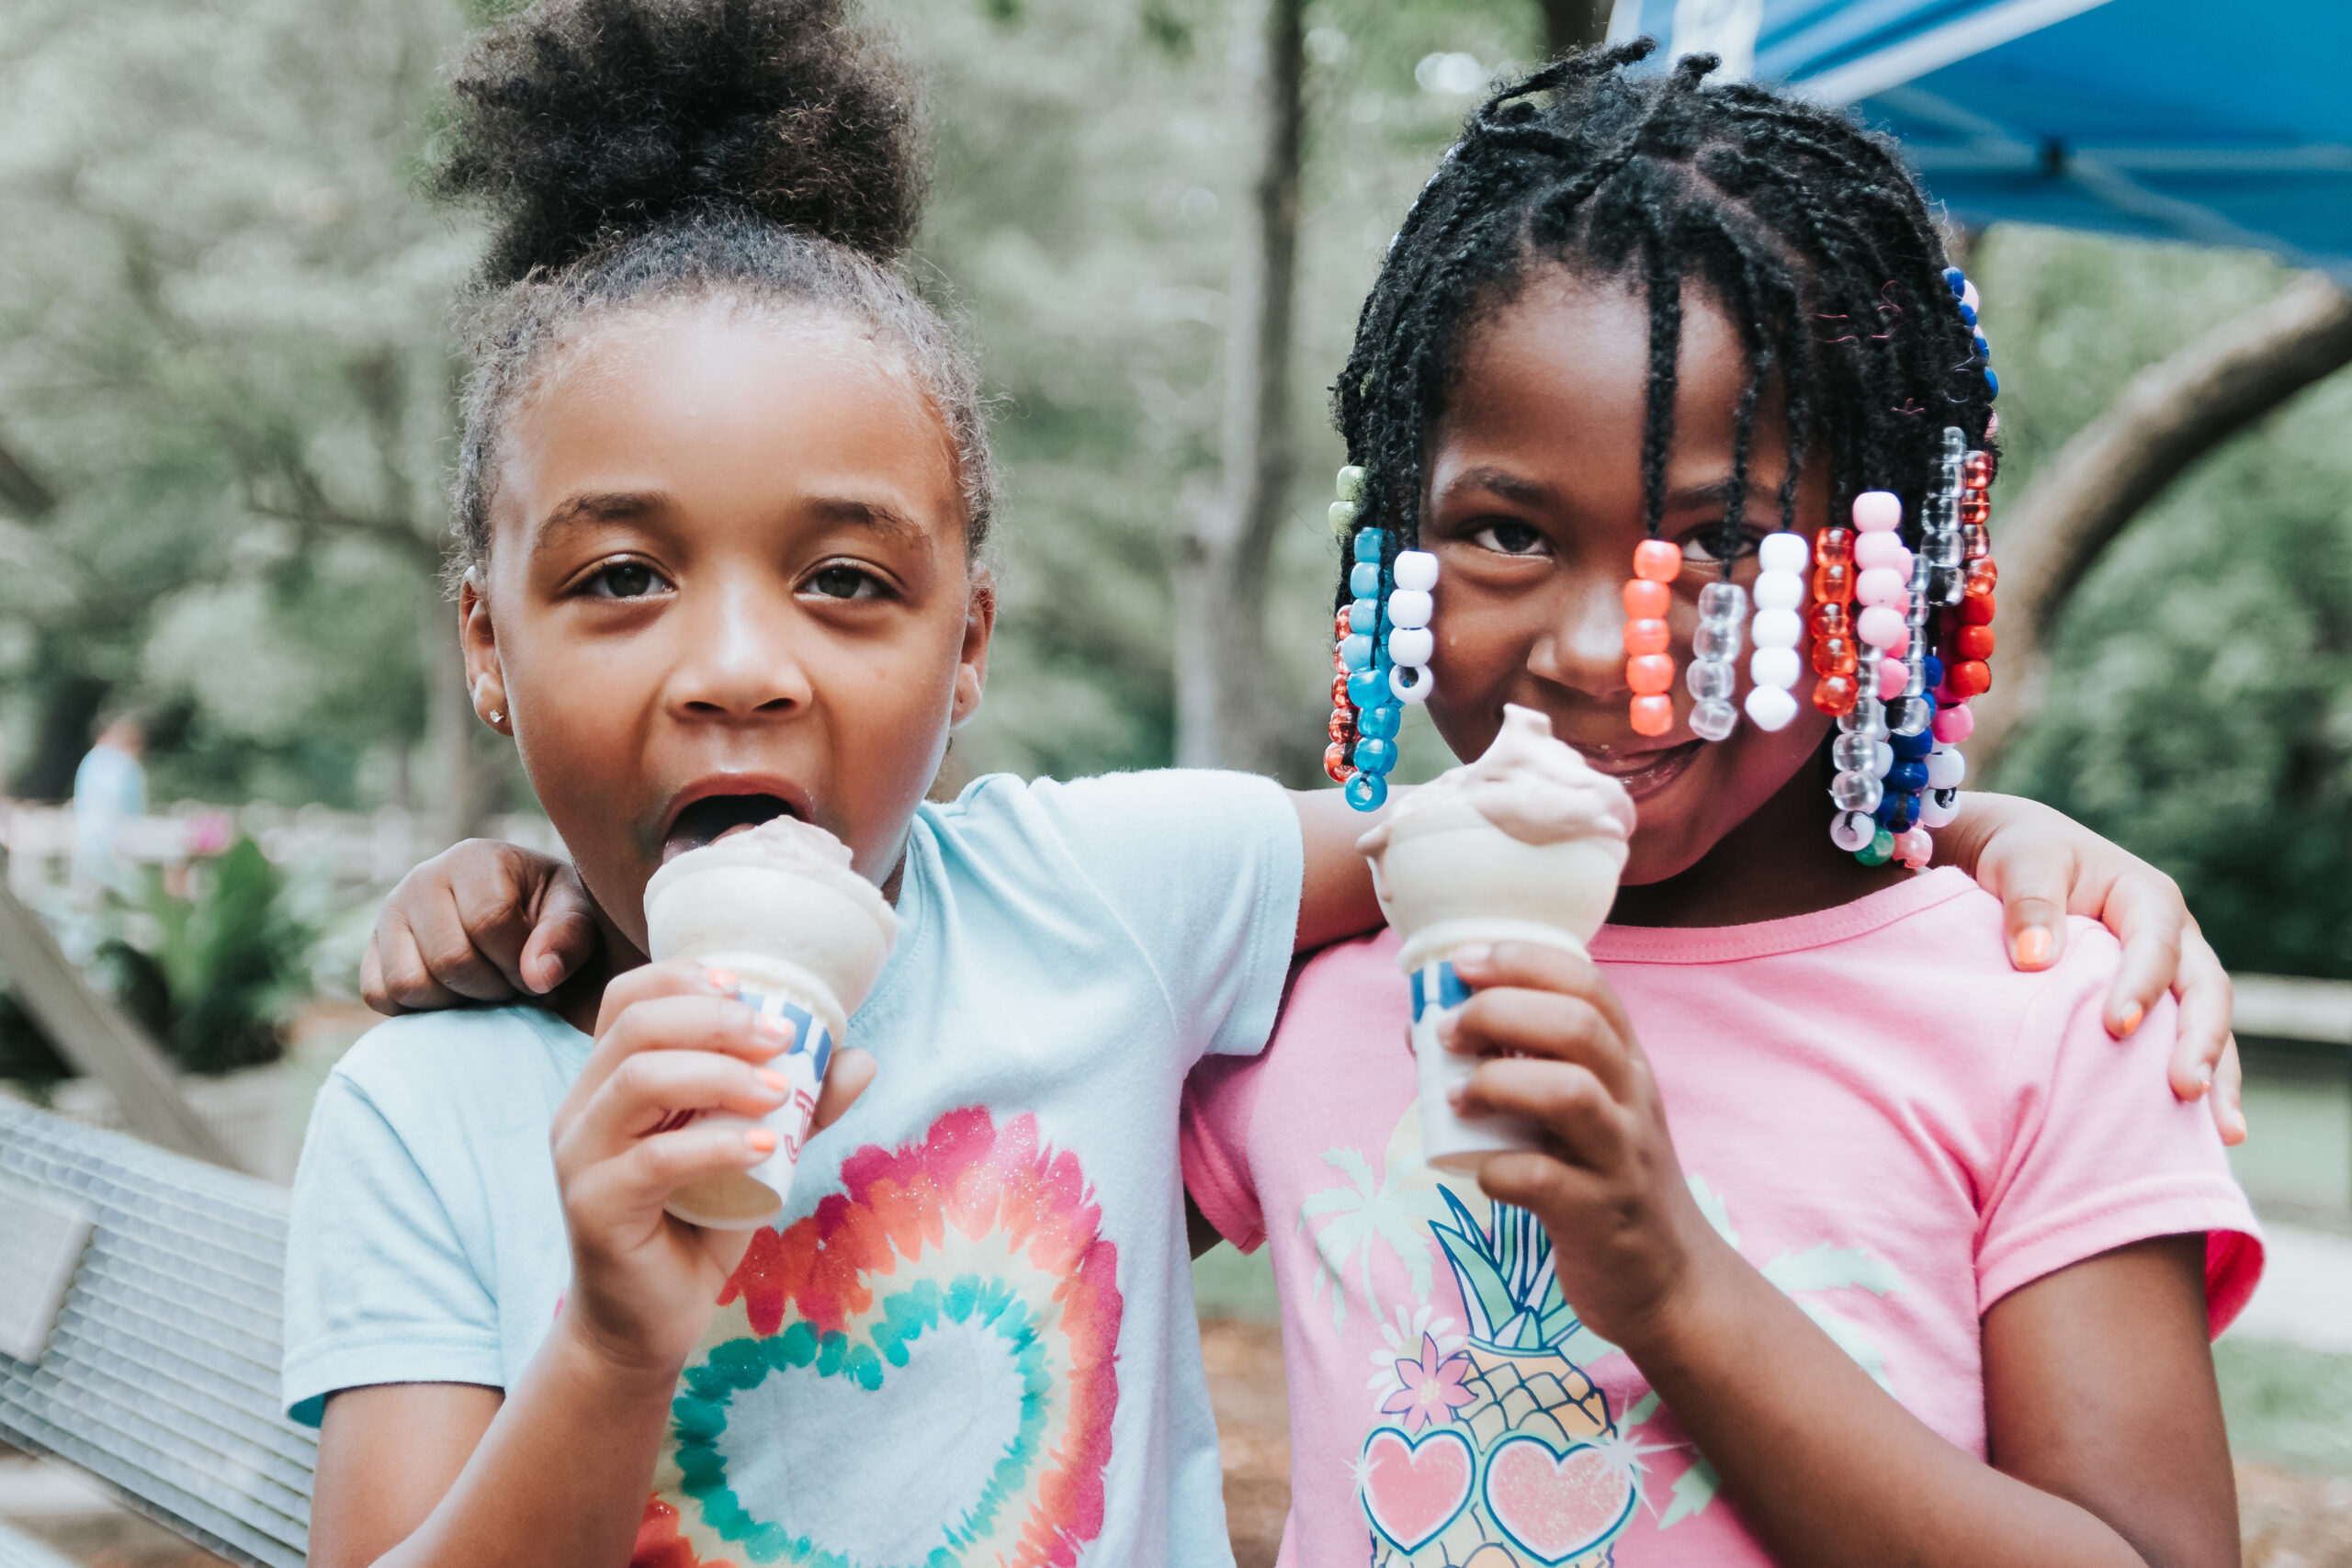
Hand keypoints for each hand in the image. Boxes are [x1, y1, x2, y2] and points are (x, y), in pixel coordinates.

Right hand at [362, 840, 601, 1014]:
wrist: (519, 921)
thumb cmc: (552, 917)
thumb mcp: (577, 917)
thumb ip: (568, 940)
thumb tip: (539, 978)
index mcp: (474, 857)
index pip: (490, 920)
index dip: (521, 961)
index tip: (539, 970)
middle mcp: (422, 878)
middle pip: (450, 959)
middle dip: (493, 987)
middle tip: (513, 982)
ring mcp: (389, 915)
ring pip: (410, 983)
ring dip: (457, 1001)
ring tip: (485, 984)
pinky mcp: (371, 953)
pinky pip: (381, 996)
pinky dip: (421, 1009)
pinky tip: (456, 992)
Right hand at [550, 962, 874, 1375]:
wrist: (649, 1321)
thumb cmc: (697, 1225)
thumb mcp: (754, 1153)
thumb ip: (797, 1106)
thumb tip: (858, 1058)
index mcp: (608, 1082)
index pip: (627, 999)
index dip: (686, 979)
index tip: (750, 991)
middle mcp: (583, 1109)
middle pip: (637, 1027)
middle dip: (717, 1019)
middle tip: (783, 1040)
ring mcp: (581, 1158)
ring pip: (638, 1081)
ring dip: (720, 1074)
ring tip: (781, 1093)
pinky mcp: (595, 1208)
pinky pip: (655, 1160)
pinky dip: (717, 1144)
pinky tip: (764, 1149)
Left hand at [1444, 941, 1728, 1349]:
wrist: (1668, 1279)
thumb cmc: (1602, 1179)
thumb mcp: (1583, 1111)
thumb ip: (1524, 1066)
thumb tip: (1430, 1028)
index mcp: (1625, 1065)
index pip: (1588, 986)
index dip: (1524, 962)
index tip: (1464, 961)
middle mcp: (1631, 1101)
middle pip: (1578, 1027)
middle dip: (1500, 1012)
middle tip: (1447, 1031)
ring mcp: (1620, 1159)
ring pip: (1570, 1094)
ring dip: (1498, 1082)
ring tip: (1453, 1096)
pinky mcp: (1599, 1217)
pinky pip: (1545, 1181)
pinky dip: (1498, 1169)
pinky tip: (1481, 1173)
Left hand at [1948, 794, 2244, 1144]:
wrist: (2023, 861)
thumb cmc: (2021, 858)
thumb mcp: (2021, 863)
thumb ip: (2029, 903)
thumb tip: (2034, 959)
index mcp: (2145, 897)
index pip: (2154, 945)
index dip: (2141, 986)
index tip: (2115, 1027)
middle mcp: (2173, 938)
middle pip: (2204, 991)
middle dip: (2201, 1042)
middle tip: (2185, 1090)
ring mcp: (2173, 976)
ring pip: (2209, 1026)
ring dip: (2219, 1077)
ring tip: (2223, 1134)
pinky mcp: (2159, 1007)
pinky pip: (2185, 1045)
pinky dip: (2200, 1083)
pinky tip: (2205, 1138)